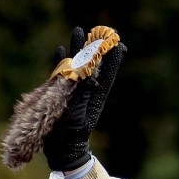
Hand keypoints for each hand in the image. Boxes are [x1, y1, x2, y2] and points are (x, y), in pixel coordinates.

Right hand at [43, 27, 126, 170]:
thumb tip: (89, 73)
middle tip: (100, 29)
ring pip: (75, 65)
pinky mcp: (58, 93)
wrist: (61, 148)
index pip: (105, 74)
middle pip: (90, 64)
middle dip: (94, 47)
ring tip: (78, 30)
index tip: (120, 45)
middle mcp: (84, 90)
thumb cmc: (73, 133)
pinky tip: (60, 49)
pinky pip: (59, 73)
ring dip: (77, 49)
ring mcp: (71, 91)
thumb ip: (82, 92)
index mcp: (94, 96)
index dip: (112, 60)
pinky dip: (59, 62)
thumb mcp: (80, 113)